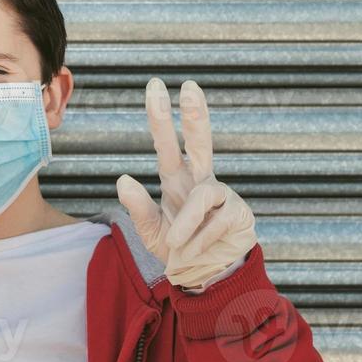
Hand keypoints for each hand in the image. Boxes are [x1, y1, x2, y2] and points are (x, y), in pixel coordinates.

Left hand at [116, 78, 256, 290]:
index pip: (167, 143)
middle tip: (190, 86)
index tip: (156, 85)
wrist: (206, 275)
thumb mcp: (150, 231)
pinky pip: (214, 223)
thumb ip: (137, 208)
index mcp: (176, 179)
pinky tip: (193, 250)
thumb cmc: (178, 248)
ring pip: (203, 194)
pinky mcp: (238, 213)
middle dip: (195, 115)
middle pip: (201, 143)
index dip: (161, 117)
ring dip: (186, 222)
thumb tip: (122, 179)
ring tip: (174, 242)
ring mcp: (221, 195)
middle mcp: (199, 181)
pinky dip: (199, 239)